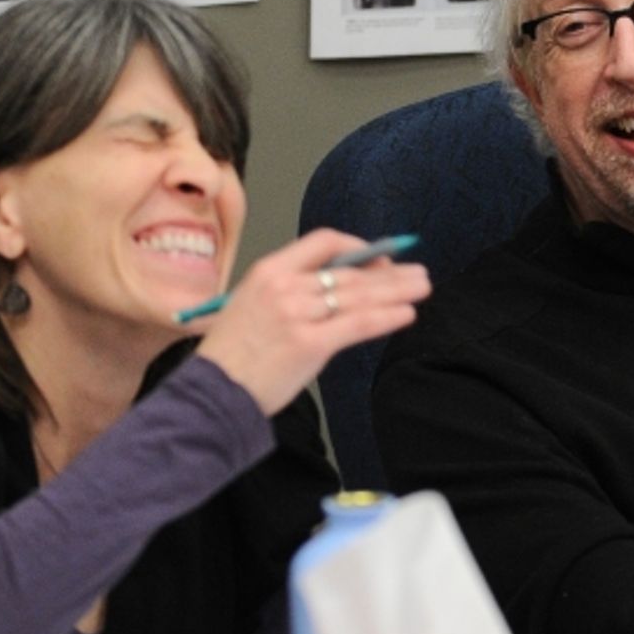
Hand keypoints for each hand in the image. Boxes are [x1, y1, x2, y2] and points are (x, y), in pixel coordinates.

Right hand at [194, 229, 430, 415]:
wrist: (212, 391)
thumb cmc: (232, 355)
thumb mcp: (254, 305)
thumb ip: (293, 293)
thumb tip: (342, 290)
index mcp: (269, 270)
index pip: (324, 242)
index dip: (358, 247)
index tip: (378, 258)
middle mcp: (285, 286)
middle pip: (349, 271)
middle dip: (388, 272)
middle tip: (416, 272)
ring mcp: (298, 314)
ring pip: (359, 295)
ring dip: (396, 290)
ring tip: (422, 288)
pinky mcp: (310, 343)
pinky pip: (358, 324)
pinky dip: (386, 317)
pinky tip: (406, 313)